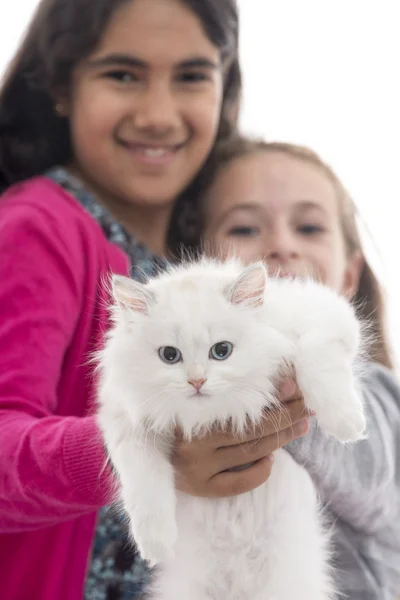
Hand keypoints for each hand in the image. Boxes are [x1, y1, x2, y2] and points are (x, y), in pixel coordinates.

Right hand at [172, 379, 309, 497]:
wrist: (156, 454)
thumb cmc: (184, 420)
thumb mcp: (203, 403)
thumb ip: (235, 395)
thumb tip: (283, 381)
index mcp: (192, 414)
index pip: (242, 405)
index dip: (272, 396)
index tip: (295, 386)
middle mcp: (193, 442)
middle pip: (250, 429)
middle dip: (284, 416)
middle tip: (307, 406)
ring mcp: (197, 467)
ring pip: (249, 452)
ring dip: (280, 438)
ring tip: (301, 425)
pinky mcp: (201, 488)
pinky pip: (238, 483)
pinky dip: (259, 471)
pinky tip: (271, 458)